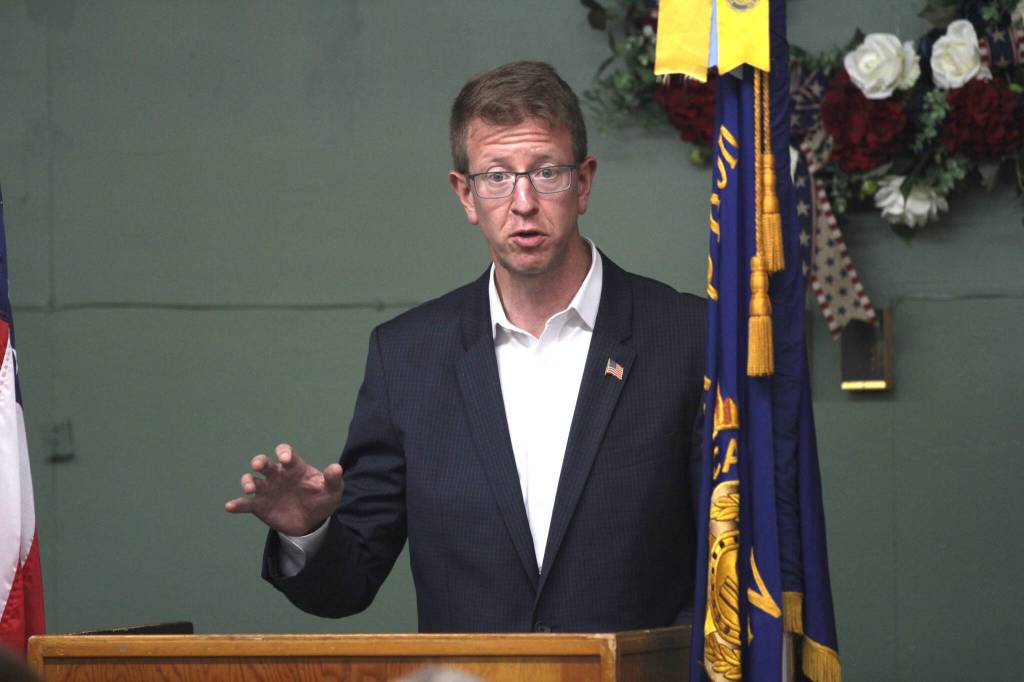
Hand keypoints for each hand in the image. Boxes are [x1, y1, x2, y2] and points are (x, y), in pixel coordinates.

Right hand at [224, 443, 343, 535]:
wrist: (313, 522)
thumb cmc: (322, 499)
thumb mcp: (332, 491)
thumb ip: (333, 479)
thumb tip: (336, 468)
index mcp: (293, 467)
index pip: (285, 453)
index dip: (283, 453)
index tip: (285, 459)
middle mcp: (277, 475)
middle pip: (264, 464)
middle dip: (259, 462)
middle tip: (259, 466)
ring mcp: (267, 490)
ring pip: (251, 480)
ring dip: (247, 482)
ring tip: (249, 489)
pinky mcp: (260, 506)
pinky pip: (245, 504)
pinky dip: (237, 504)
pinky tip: (230, 507)